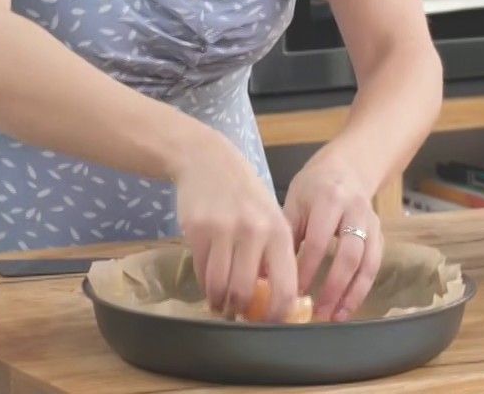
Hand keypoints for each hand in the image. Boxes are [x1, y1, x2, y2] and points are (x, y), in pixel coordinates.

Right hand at [172, 131, 299, 321]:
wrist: (206, 160)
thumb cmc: (244, 194)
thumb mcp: (270, 217)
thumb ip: (274, 254)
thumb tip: (276, 299)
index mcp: (279, 232)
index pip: (285, 287)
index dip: (278, 314)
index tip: (271, 322)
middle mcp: (254, 232)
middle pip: (245, 292)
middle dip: (241, 310)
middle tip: (240, 314)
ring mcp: (224, 230)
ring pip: (220, 287)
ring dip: (219, 302)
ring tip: (221, 304)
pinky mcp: (197, 230)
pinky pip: (202, 272)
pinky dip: (205, 284)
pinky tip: (209, 283)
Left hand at [281, 148, 381, 321]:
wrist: (347, 168)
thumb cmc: (313, 187)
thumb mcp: (295, 200)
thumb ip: (288, 234)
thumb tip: (266, 273)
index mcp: (329, 199)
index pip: (318, 241)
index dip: (307, 270)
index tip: (292, 293)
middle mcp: (355, 211)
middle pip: (349, 255)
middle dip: (333, 287)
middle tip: (317, 313)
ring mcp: (372, 223)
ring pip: (367, 263)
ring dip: (352, 294)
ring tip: (335, 316)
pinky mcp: (380, 234)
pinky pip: (375, 265)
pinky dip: (362, 288)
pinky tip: (347, 306)